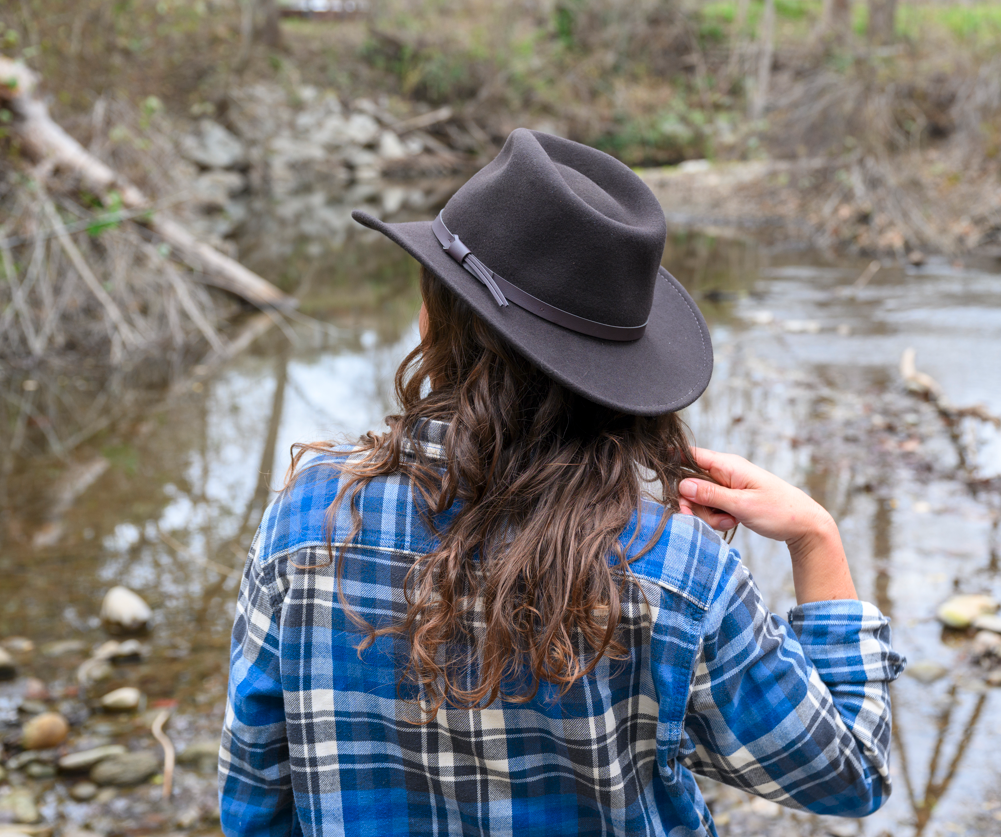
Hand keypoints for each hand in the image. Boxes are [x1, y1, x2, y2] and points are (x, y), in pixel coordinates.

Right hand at [678, 448, 833, 547]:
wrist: (804, 525)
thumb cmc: (779, 510)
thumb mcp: (743, 505)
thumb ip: (711, 495)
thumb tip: (683, 486)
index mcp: (728, 465)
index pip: (690, 454)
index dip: (672, 461)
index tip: (662, 478)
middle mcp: (724, 472)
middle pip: (690, 483)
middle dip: (694, 504)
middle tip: (706, 519)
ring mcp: (727, 485)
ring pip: (699, 498)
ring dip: (707, 514)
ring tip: (728, 521)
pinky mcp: (729, 498)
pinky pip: (711, 507)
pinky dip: (716, 518)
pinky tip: (731, 522)